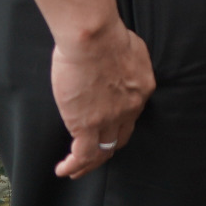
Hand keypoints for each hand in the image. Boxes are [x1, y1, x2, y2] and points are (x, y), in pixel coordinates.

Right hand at [51, 19, 153, 178]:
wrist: (93, 38)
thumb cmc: (106, 35)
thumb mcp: (132, 50)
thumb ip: (128, 65)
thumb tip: (120, 67)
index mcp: (142, 88)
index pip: (132, 115)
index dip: (118, 125)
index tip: (107, 129)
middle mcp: (131, 108)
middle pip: (120, 139)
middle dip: (107, 150)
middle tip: (94, 157)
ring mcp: (110, 119)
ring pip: (101, 152)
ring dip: (88, 164)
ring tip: (75, 170)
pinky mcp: (87, 124)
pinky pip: (83, 154)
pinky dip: (74, 165)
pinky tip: (64, 169)